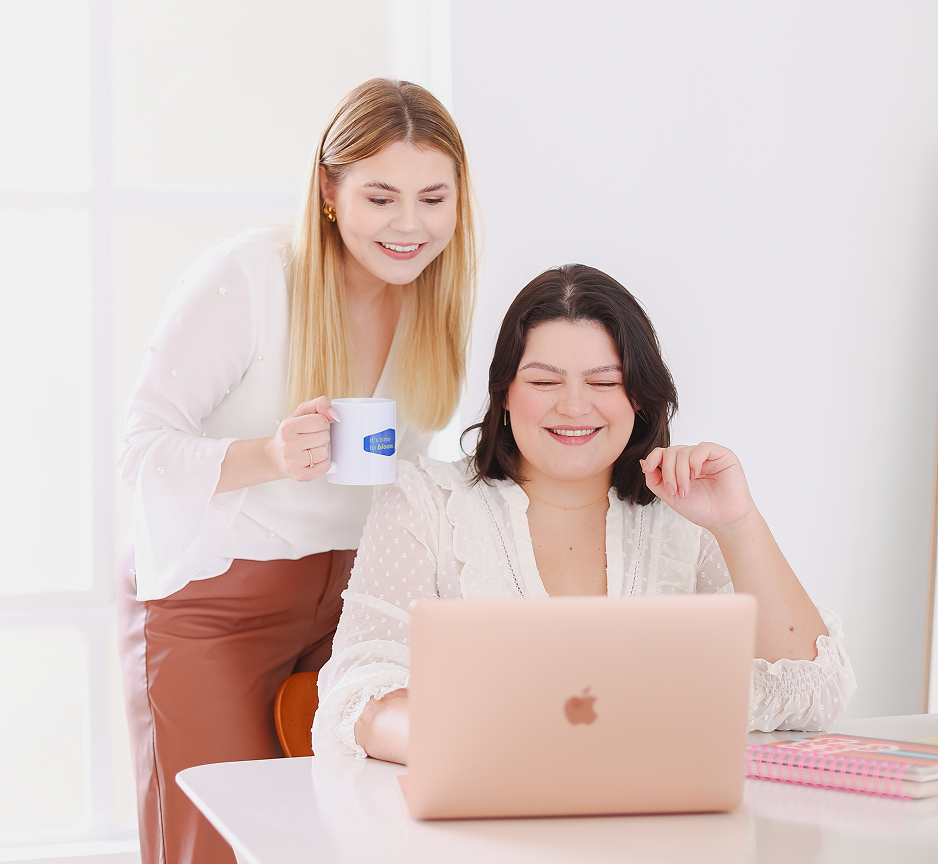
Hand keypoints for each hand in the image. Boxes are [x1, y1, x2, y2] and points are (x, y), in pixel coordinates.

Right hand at [266, 396, 338, 481]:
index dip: (322, 422)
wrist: (275, 456)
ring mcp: (293, 462)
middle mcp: (288, 445)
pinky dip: (323, 463)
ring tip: (309, 449)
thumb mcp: (301, 412)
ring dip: (321, 450)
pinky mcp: (300, 475)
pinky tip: (312, 460)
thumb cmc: (291, 433)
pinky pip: (325, 467)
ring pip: (325, 453)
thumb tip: (334, 414)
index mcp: (288, 427)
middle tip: (310, 438)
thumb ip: (319, 404)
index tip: (314, 426)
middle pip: (325, 437)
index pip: (321, 421)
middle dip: (321, 436)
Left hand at [640, 442, 755, 532]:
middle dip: (668, 472)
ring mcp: (707, 456)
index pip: (663, 453)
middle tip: (673, 491)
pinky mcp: (722, 455)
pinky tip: (696, 474)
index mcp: (681, 467)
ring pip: (683, 451)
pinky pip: (702, 448)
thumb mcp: (670, 496)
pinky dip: (694, 461)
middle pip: (670, 452)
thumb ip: (655, 480)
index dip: (653, 457)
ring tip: (685, 490)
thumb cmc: (701, 509)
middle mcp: (693, 459)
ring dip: (680, 472)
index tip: (647, 468)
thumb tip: (643, 463)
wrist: (724, 520)